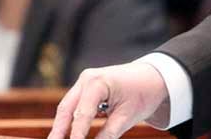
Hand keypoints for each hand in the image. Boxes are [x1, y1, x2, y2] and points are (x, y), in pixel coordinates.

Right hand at [47, 61, 168, 138]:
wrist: (152, 77)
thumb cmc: (142, 95)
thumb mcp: (127, 117)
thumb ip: (108, 135)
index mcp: (97, 83)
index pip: (82, 114)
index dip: (76, 135)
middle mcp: (86, 79)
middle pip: (66, 108)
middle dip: (58, 130)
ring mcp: (84, 81)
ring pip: (67, 107)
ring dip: (61, 126)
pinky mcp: (85, 87)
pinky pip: (73, 105)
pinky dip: (69, 120)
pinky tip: (65, 135)